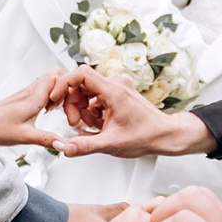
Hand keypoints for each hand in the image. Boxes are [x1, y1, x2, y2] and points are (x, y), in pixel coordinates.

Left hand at [0, 72, 67, 149]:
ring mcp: (27, 92)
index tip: (66, 106)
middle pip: (56, 74)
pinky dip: (49, 96)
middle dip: (65, 88)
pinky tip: (45, 110)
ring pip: (49, 80)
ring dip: (57, 92)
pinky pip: (42, 88)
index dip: (67, 89)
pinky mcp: (24, 96)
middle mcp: (31, 90)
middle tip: (64, 106)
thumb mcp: (25, 136)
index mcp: (34, 97)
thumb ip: (47, 139)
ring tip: (55, 110)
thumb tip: (64, 145)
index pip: (58, 77)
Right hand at [48, 66, 213, 156]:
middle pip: (80, 85)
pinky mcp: (118, 96)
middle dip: (73, 105)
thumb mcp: (111, 144)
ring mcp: (117, 90)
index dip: (64, 84)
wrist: (166, 135)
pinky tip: (100, 126)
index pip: (80, 74)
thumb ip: (84, 145)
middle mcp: (115, 85)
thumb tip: (64, 148)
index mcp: (113, 91)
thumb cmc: (147, 136)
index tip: (55, 98)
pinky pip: (96, 100)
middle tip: (76, 124)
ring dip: (83, 111)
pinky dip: (92, 113)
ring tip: (93, 128)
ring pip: (87, 93)